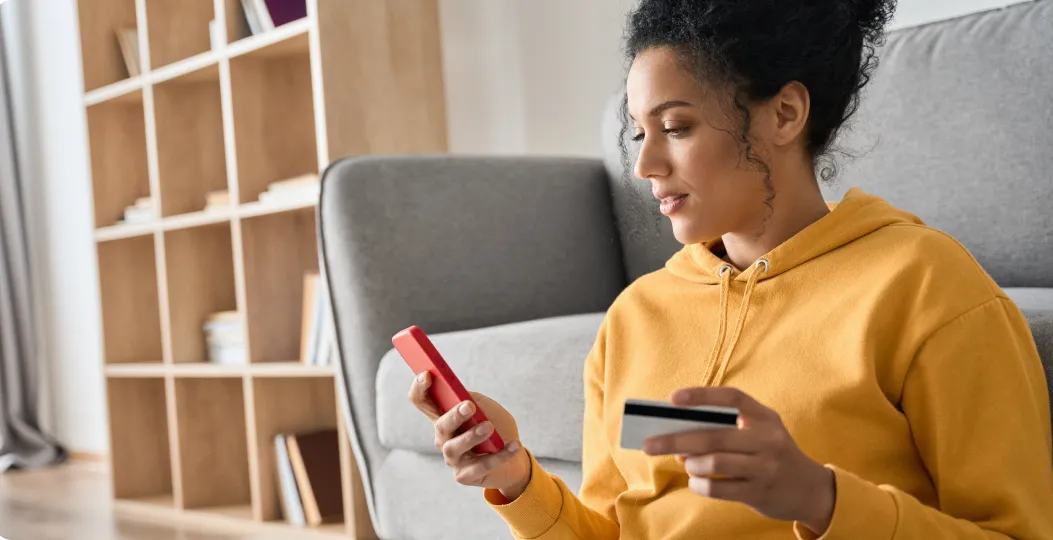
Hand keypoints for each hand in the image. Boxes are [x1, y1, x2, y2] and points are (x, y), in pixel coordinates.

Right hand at [408, 372, 531, 499]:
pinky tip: (514, 445)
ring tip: (489, 427)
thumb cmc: (497, 428)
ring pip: (454, 447)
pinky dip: (500, 455)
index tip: (427, 374)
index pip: (422, 401)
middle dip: (454, 416)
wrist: (515, 458)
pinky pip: (481, 465)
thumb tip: (466, 398)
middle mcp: (443, 438)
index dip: (419, 388)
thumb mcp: (489, 409)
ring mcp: (452, 459)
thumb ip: (476, 401)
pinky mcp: (465, 476)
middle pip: (440, 426)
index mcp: (444, 417)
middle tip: (469, 406)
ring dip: (472, 436)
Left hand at [643, 387, 835, 534]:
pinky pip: (719, 488)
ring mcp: (766, 467)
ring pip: (715, 462)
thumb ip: (725, 430)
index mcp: (765, 417)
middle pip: (713, 435)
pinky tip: (696, 482)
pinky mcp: (760, 492)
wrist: (810, 489)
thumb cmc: (772, 455)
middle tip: (649, 444)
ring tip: (686, 463)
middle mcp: (768, 439)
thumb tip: (678, 435)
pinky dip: (700, 485)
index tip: (672, 399)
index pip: (732, 397)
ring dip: (691, 464)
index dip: (702, 395)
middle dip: (675, 439)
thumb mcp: (758, 434)